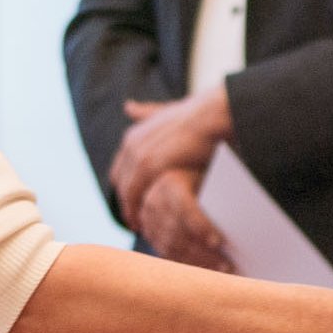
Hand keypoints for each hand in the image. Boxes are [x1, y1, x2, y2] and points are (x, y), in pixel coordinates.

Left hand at [111, 92, 229, 222]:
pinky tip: (146, 223)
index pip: (120, 169)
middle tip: (135, 220)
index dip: (126, 187)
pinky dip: (137, 210)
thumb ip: (146, 113)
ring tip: (141, 226)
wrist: (212, 115)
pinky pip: (135, 194)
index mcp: (134, 134)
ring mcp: (138, 154)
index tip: (134, 201)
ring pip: (126, 191)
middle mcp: (131, 144)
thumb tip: (127, 106)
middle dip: (126, 201)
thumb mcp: (166, 111)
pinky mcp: (148, 165)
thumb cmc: (199, 115)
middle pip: (120, 182)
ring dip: (130, 210)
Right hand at [136, 170, 231, 272]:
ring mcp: (149, 220)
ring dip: (197, 262)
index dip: (201, 227)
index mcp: (170, 185)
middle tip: (226, 265)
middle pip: (178, 233)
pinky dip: (187, 263)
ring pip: (171, 247)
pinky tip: (206, 270)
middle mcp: (155, 203)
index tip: (218, 242)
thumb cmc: (201, 179)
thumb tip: (242, 218)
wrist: (174, 177)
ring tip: (220, 270)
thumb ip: (218, 198)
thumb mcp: (209, 180)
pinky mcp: (149, 234)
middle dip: (203, 252)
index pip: (184, 209)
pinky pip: (166, 253)